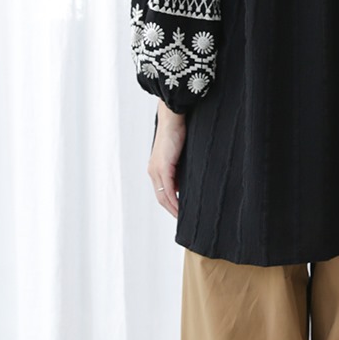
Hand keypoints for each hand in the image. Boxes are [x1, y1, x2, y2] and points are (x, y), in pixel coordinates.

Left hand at [148, 101, 185, 217]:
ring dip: (173, 208)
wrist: (173, 119)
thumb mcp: (179, 156)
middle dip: (171, 210)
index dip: (170, 204)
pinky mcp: (163, 167)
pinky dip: (174, 200)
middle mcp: (153, 171)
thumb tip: (185, 184)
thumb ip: (180, 169)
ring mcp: (156, 170)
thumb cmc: (178, 133)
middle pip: (160, 198)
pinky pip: (167, 189)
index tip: (180, 213)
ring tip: (182, 217)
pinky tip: (181, 208)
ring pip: (163, 196)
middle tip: (182, 220)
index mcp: (156, 168)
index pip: (161, 192)